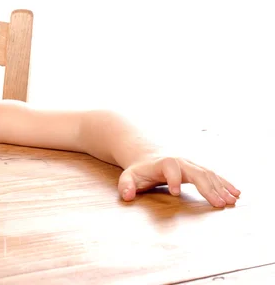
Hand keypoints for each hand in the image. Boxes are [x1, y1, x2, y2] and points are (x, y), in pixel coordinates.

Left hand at [117, 156, 240, 206]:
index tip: (176, 193)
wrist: (147, 156)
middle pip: (196, 171)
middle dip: (208, 187)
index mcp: (163, 163)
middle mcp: (180, 162)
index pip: (170, 167)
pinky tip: (235, 194)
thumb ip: (126, 185)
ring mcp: (191, 165)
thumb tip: (127, 196)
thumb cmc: (139, 170)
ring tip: (232, 201)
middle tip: (219, 203)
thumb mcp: (128, 176)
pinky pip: (213, 176)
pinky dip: (224, 184)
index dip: (173, 178)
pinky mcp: (197, 170)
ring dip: (221, 187)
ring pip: (208, 174)